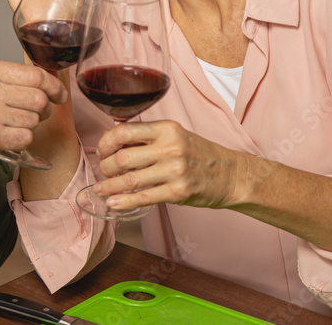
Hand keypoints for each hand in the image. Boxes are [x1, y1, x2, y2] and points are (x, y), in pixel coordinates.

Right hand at [0, 61, 68, 176]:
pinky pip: (25, 138)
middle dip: (45, 110)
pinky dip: (22, 141)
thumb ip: (6, 79)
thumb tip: (44, 80)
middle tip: (37, 115)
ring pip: (34, 120)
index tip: (59, 95)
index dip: (54, 86)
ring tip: (13, 127)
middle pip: (39, 98)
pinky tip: (8, 139)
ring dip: (30, 127)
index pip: (35, 74)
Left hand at [91, 120, 247, 210]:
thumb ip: (147, 137)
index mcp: (166, 129)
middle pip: (123, 157)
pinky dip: (124, 201)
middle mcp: (170, 147)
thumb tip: (111, 140)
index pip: (124, 131)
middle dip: (106, 167)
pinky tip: (113, 203)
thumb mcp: (176, 135)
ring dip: (109, 186)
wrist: (231, 174)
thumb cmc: (199, 154)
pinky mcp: (178, 192)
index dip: (106, 142)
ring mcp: (174, 170)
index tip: (102, 150)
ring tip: (100, 190)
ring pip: (130, 179)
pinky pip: (144, 197)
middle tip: (103, 172)